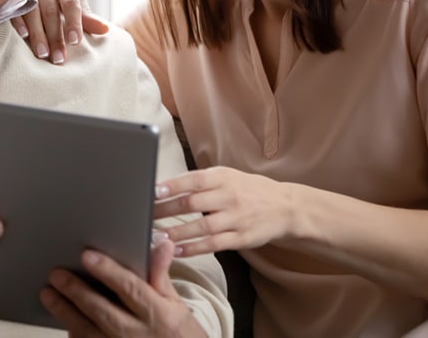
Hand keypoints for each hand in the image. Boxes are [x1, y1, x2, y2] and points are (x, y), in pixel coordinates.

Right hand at [13, 0, 109, 64]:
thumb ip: (84, 11)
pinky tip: (23, 36)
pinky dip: (18, 21)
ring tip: (43, 54)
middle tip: (58, 59)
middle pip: (51, 11)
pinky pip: (14, 6)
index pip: (70, 3)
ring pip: (32, 11)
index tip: (76, 41)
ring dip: (37, 34)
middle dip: (55, 36)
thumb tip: (105, 30)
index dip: (73, 22)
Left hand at [39, 239, 205, 337]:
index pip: (129, 288)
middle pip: (102, 310)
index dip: (107, 271)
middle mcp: (137, 334)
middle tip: (56, 274)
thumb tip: (162, 243)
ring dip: (66, 312)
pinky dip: (72, 332)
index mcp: (157, 314)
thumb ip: (160, 274)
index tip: (87, 255)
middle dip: (77, 291)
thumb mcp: (175, 303)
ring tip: (48, 294)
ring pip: (88, 331)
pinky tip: (60, 317)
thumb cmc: (177, 333)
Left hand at [154, 166, 292, 255]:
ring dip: (176, 233)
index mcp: (222, 178)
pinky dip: (193, 249)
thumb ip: (199, 182)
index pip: (193, 180)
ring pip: (201, 228)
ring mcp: (236, 219)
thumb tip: (163, 187)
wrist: (285, 207)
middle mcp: (229, 197)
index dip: (171, 186)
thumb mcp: (226, 176)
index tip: (151, 191)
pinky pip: (213, 245)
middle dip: (165, 210)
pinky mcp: (241, 239)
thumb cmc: (246, 190)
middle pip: (192, 204)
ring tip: (155, 236)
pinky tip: (175, 250)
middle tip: (143, 215)